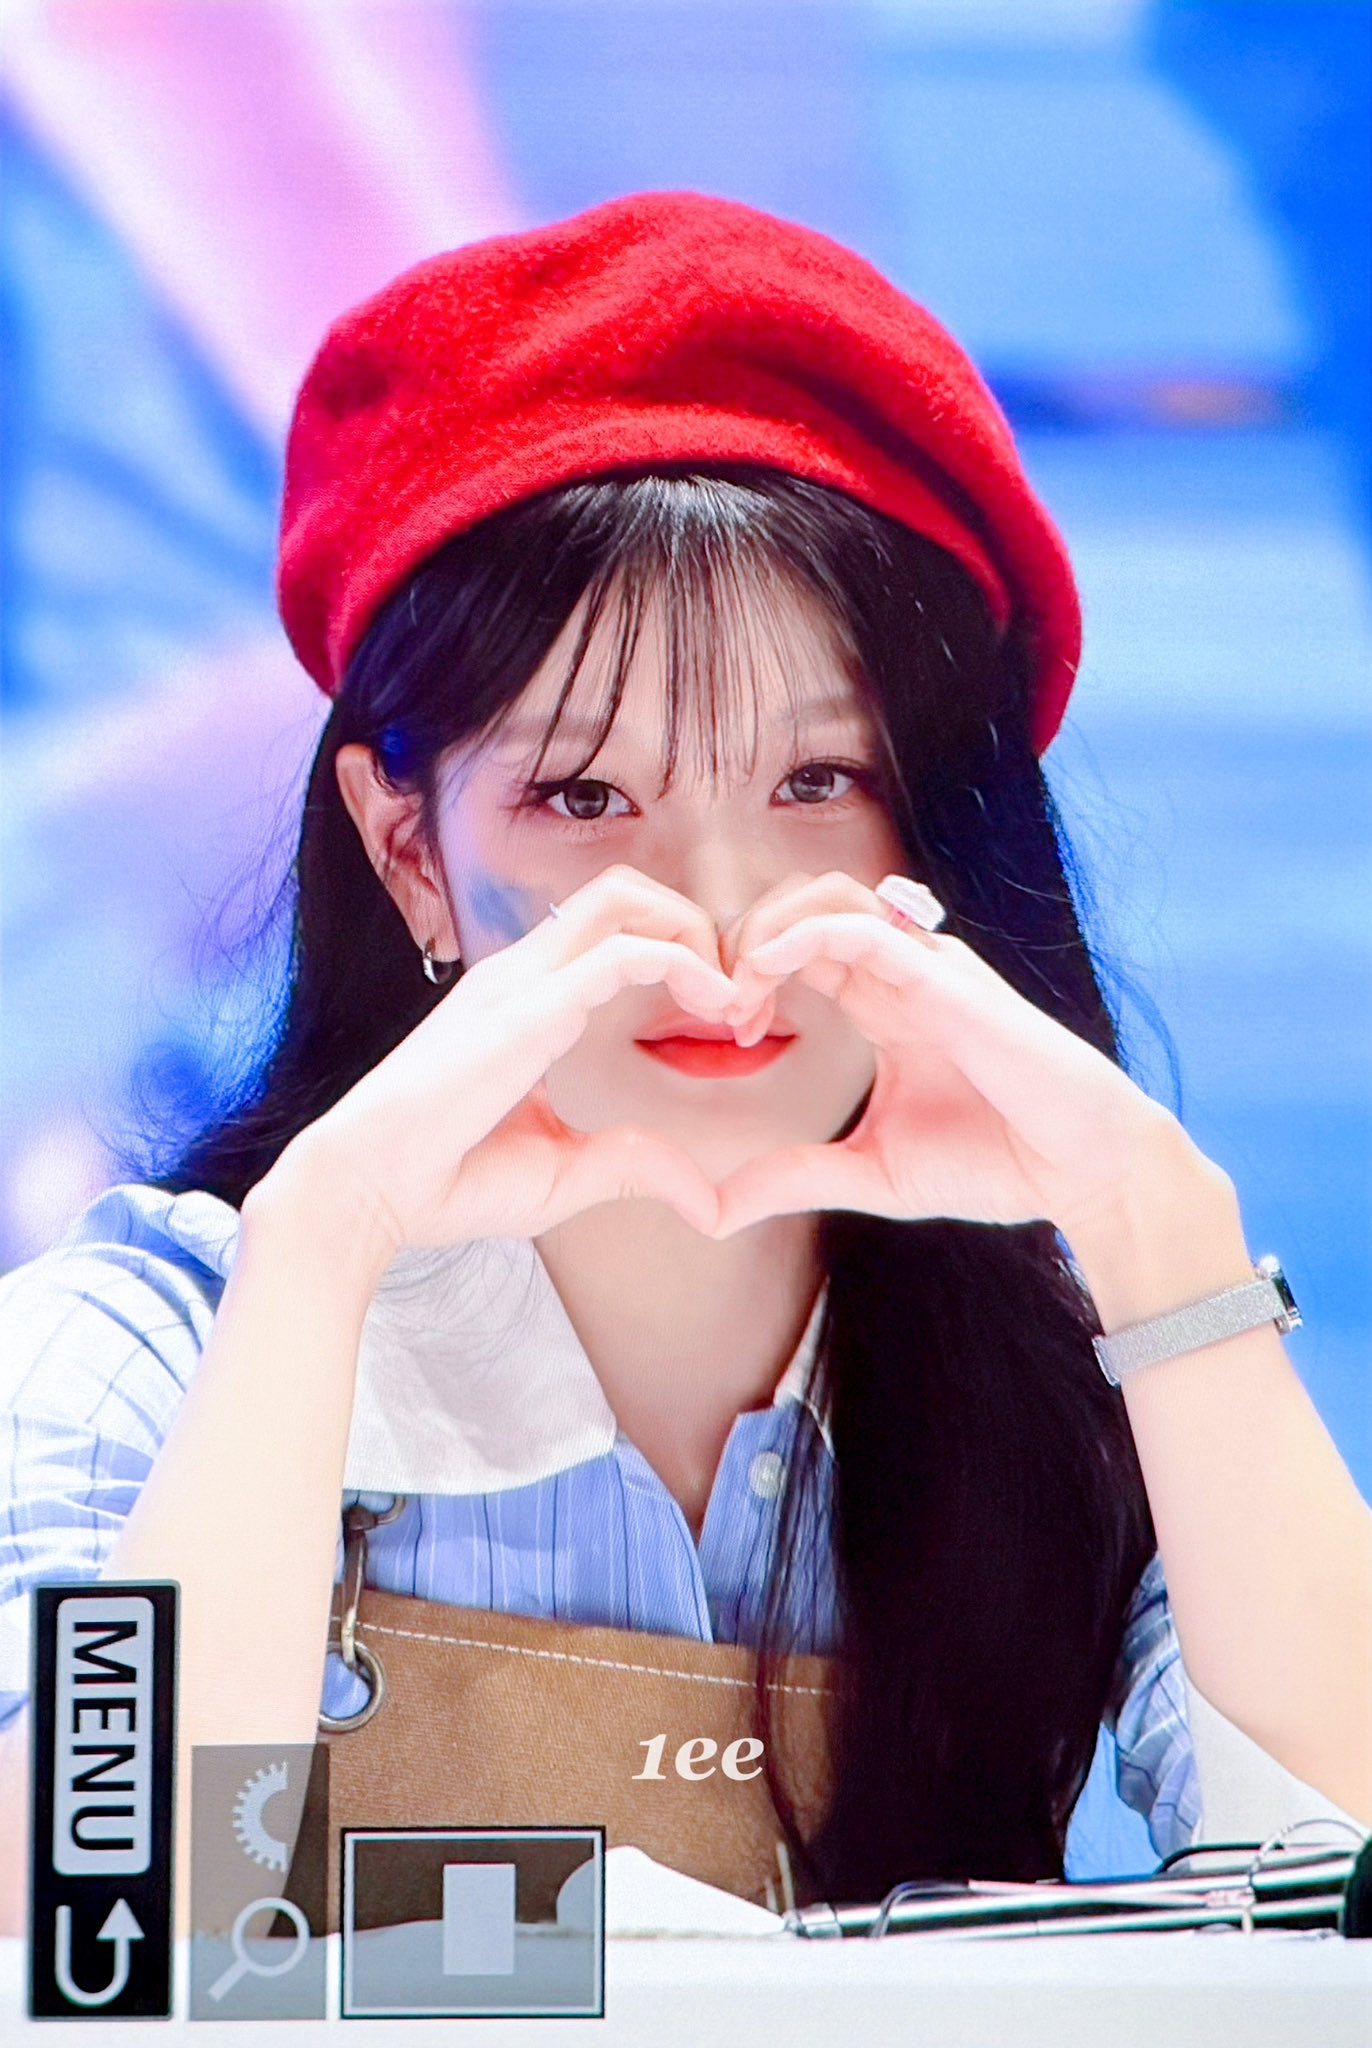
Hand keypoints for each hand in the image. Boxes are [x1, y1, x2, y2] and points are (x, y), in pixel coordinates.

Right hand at [274, 866, 741, 1258]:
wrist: (364, 1192)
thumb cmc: (444, 1184)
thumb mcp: (565, 1175)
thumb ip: (633, 1168)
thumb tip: (707, 1202)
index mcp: (526, 999)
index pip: (614, 929)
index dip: (683, 958)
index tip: (729, 1022)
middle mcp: (523, 974)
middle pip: (625, 891)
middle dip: (697, 927)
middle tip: (739, 997)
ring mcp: (521, 981)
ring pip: (626, 897)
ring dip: (696, 934)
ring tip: (731, 998)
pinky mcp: (527, 1007)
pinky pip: (623, 951)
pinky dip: (684, 965)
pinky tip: (716, 1007)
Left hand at [710, 870, 1184, 1238]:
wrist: (1080, 1169)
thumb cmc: (995, 1161)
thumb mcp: (869, 1173)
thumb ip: (794, 1179)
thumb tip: (713, 1213)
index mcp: (880, 1003)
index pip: (795, 948)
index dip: (745, 973)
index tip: (726, 1030)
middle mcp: (900, 972)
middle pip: (800, 905)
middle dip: (743, 937)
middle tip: (719, 1002)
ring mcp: (925, 968)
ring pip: (827, 897)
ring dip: (766, 928)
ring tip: (739, 986)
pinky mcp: (945, 980)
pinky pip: (863, 930)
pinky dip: (802, 935)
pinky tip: (762, 969)